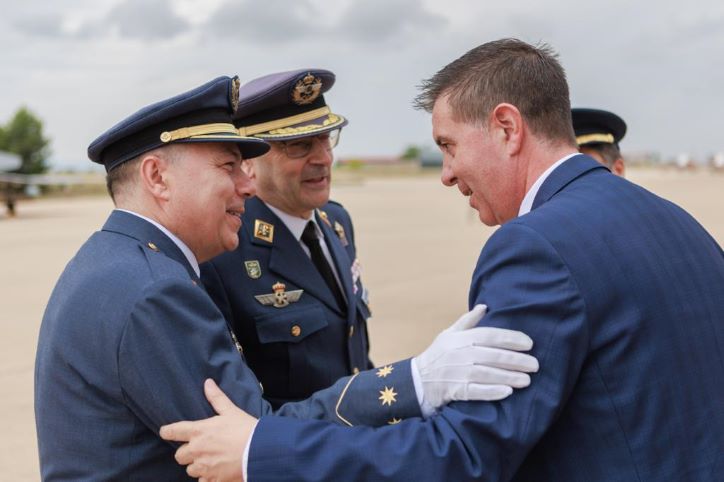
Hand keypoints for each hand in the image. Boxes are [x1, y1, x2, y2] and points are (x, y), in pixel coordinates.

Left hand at [160, 379, 257, 481]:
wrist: (260, 451)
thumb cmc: (245, 429)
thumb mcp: (231, 411)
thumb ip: (216, 398)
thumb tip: (208, 383)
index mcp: (199, 431)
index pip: (173, 431)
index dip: (167, 432)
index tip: (165, 432)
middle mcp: (197, 450)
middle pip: (179, 456)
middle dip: (187, 453)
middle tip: (199, 449)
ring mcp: (204, 467)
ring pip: (190, 470)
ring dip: (197, 466)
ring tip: (209, 461)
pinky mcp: (212, 479)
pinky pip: (202, 481)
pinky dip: (207, 478)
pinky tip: (216, 472)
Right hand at [413, 304, 538, 411]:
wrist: (418, 380)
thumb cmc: (438, 355)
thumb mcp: (449, 334)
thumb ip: (468, 321)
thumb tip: (484, 306)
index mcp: (462, 338)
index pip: (491, 335)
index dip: (511, 338)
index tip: (529, 343)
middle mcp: (462, 354)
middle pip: (494, 356)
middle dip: (517, 360)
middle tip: (535, 364)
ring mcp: (459, 372)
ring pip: (489, 374)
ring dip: (510, 377)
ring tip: (527, 380)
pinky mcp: (457, 390)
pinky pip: (478, 391)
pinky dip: (492, 392)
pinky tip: (507, 392)